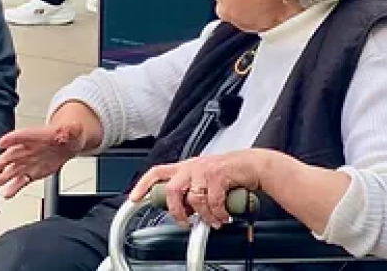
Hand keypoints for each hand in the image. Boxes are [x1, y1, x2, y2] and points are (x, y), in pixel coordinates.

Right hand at [0, 123, 84, 197]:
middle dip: (3, 161)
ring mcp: (29, 161)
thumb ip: (72, 130)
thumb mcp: (74, 130)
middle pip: (13, 154)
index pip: (23, 136)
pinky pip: (22, 181)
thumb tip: (75, 128)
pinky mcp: (32, 173)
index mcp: (38, 136)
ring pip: (15, 169)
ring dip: (5, 176)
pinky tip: (7, 193)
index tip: (2, 142)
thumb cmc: (68, 135)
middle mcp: (29, 149)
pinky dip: (14, 187)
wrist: (68, 145)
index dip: (12, 139)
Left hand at [129, 150, 264, 228]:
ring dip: (204, 215)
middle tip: (184, 221)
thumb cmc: (228, 173)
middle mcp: (191, 167)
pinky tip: (223, 215)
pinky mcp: (219, 175)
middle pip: (172, 189)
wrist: (252, 165)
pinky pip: (213, 201)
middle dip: (176, 210)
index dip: (144, 184)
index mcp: (184, 167)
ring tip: (214, 220)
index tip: (134, 197)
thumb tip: (182, 211)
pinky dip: (217, 213)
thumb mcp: (203, 178)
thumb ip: (190, 191)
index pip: (157, 172)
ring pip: (194, 198)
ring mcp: (205, 170)